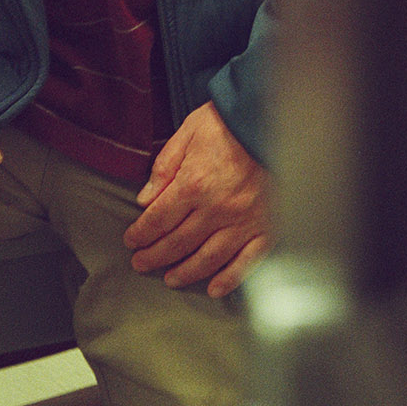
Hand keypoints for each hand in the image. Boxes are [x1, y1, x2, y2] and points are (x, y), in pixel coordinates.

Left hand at [124, 101, 271, 295]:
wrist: (275, 118)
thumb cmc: (230, 121)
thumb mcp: (189, 132)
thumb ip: (165, 166)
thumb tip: (144, 199)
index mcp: (194, 184)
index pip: (158, 219)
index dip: (140, 233)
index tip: (132, 241)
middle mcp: (217, 209)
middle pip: (178, 243)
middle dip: (155, 256)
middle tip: (141, 264)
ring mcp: (244, 221)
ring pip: (208, 259)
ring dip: (185, 272)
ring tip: (171, 279)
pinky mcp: (267, 227)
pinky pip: (247, 261)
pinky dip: (230, 279)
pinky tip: (214, 288)